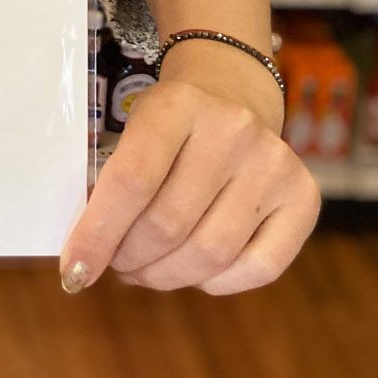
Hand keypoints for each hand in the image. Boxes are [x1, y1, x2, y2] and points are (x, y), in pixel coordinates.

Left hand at [59, 43, 320, 295]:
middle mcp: (234, 130)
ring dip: (165, 276)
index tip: (73, 270)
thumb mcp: (133, 131)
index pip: (132, 181)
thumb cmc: (169, 127)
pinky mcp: (305, 196)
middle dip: (129, 258)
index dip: (98, 234)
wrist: (232, 94)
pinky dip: (216, 283)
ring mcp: (275, 163)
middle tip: (115, 264)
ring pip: (210, 254)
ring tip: (144, 270)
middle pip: (169, 225)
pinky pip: (259, 268)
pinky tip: (193, 272)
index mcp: (178, 105)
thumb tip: (84, 260)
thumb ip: (111, 185)